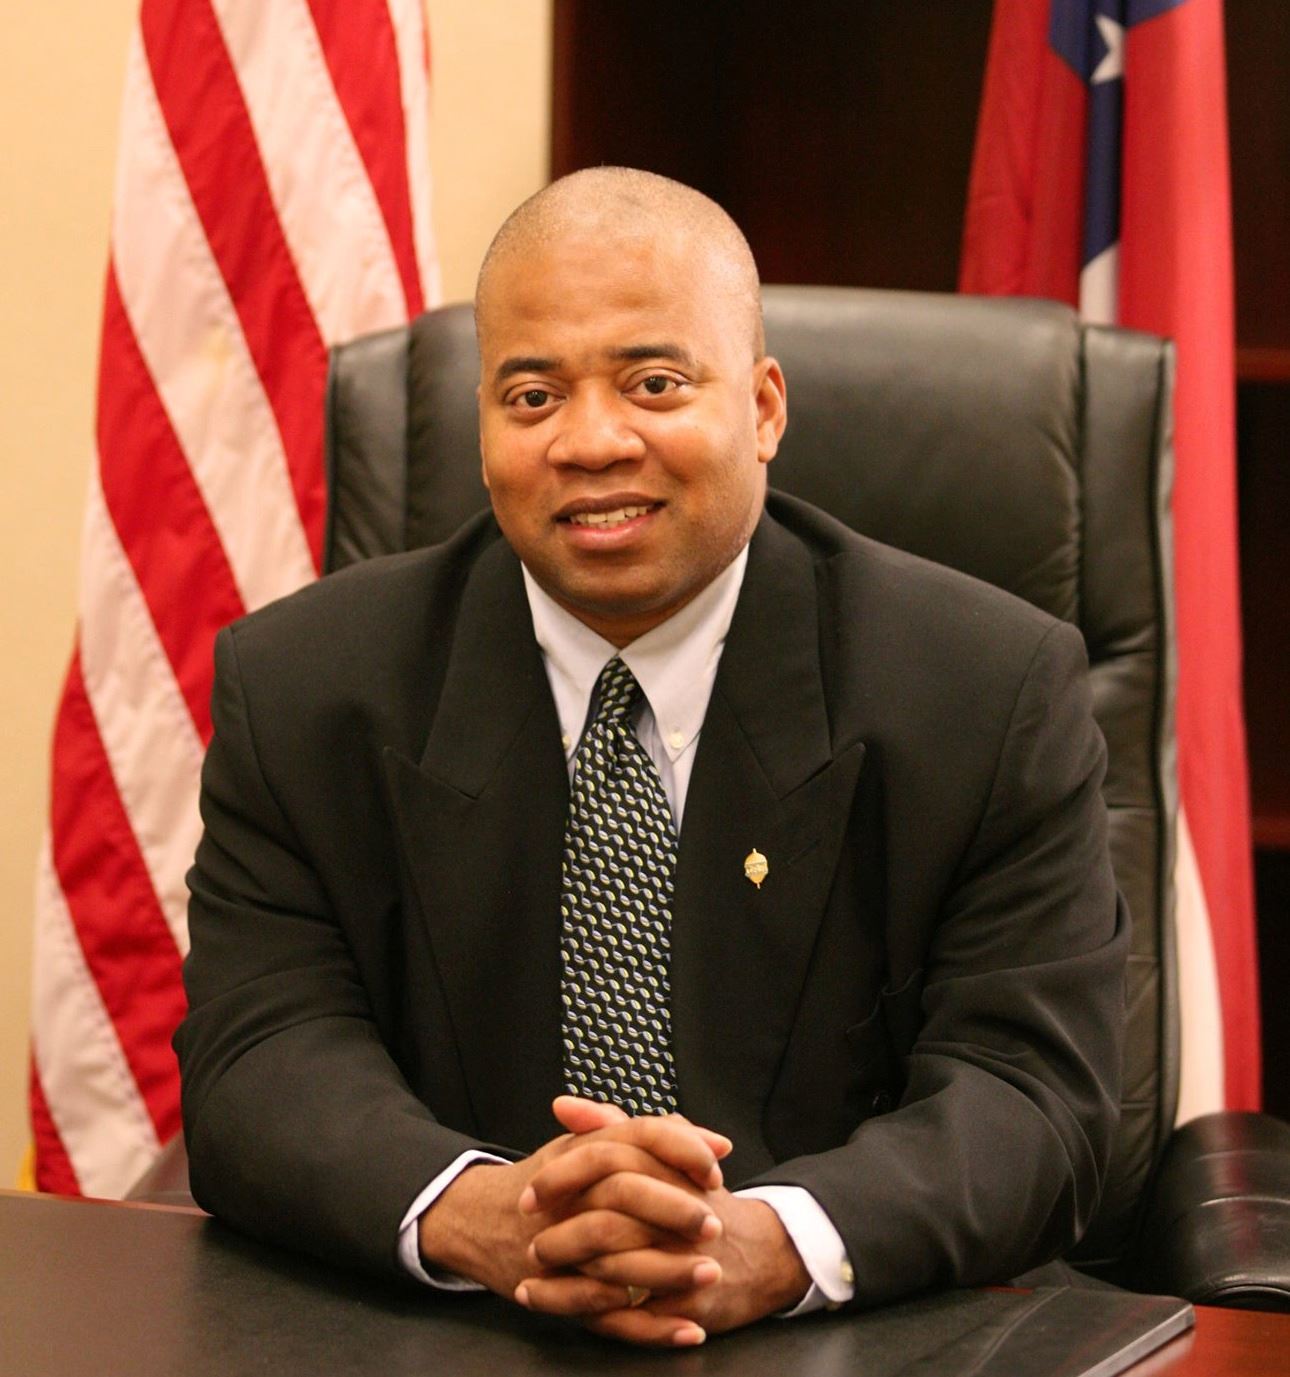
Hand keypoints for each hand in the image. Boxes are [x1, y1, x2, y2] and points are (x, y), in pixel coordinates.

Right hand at [416, 1098, 727, 1308]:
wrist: (482, 1219)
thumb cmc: (556, 1181)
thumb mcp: (595, 1146)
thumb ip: (657, 1139)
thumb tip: (718, 1145)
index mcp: (586, 1152)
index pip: (637, 1137)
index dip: (680, 1152)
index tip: (715, 1172)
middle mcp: (572, 1195)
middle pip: (625, 1194)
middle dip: (675, 1211)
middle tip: (715, 1225)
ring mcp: (562, 1245)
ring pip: (615, 1258)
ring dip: (668, 1271)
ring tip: (709, 1275)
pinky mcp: (561, 1293)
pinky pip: (606, 1313)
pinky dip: (650, 1326)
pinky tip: (687, 1329)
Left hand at [516, 1101, 810, 1345]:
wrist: (762, 1252)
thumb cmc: (699, 1199)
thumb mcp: (663, 1152)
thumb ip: (612, 1126)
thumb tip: (562, 1105)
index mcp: (670, 1168)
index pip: (608, 1161)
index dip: (562, 1177)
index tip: (529, 1192)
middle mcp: (680, 1212)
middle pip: (607, 1220)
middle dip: (560, 1234)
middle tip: (529, 1238)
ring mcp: (686, 1259)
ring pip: (614, 1270)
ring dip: (566, 1276)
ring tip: (533, 1272)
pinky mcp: (690, 1302)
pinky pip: (630, 1314)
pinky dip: (589, 1311)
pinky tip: (557, 1304)